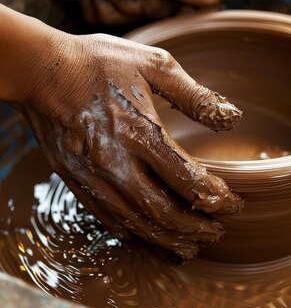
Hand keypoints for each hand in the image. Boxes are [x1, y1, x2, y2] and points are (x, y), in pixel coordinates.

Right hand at [17, 28, 242, 259]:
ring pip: (136, 222)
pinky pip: (106, 217)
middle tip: (216, 233)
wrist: (39, 69)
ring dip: (167, 239)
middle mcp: (116, 162)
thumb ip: (195, 94)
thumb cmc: (97, 61)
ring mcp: (92, 176)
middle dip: (196, 228)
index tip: (234, 204)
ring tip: (189, 246)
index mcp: (140, 133)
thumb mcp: (153, 63)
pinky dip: (132, 231)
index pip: (188, 180)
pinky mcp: (74, 180)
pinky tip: (146, 234)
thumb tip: (232, 118)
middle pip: (164, 212)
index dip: (217, 198)